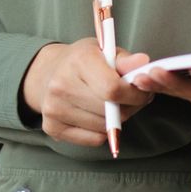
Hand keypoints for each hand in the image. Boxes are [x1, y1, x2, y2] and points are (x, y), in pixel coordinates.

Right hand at [21, 39, 153, 147]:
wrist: (47, 72)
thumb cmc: (83, 61)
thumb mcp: (106, 52)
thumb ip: (126, 61)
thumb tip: (143, 62)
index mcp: (78, 61)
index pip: (113, 89)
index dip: (135, 95)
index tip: (143, 93)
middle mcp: (61, 85)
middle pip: (111, 111)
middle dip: (129, 107)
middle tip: (131, 99)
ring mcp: (54, 108)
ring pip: (104, 128)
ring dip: (116, 120)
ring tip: (113, 105)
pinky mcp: (52, 127)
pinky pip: (94, 139)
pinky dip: (102, 131)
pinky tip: (96, 115)